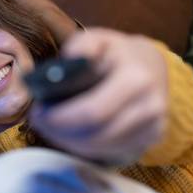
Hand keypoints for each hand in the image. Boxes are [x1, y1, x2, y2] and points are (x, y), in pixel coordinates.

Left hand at [27, 28, 167, 164]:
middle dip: (60, 133)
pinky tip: (71, 135)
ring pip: (102, 149)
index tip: (38, 112)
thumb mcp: (98, 39)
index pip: (93, 112)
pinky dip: (86, 148)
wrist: (151, 65)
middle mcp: (149, 107)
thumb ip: (82, 45)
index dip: (60, 118)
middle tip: (39, 121)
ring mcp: (153, 127)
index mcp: (135, 79)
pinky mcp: (151, 140)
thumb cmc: (115, 53)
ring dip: (70, 143)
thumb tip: (71, 58)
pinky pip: (112, 153)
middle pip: (96, 136)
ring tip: (51, 127)